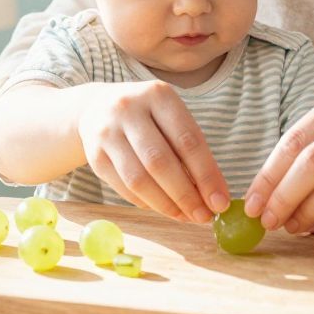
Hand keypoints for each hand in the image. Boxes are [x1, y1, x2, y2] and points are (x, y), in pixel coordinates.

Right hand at [77, 81, 230, 222]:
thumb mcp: (170, 117)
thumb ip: (191, 150)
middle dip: (186, 195)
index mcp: (158, 95)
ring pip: (139, 179)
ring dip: (166, 205)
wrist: (96, 107)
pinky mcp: (94, 155)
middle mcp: (129, 109)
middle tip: (204, 217)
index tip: (220, 202)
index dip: (206, 175)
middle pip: (161, 162)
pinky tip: (163, 208)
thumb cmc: (147, 116)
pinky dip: (147, 203)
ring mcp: (107, 132)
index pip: (187, 141)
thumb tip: (215, 195)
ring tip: (185, 217)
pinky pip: (123, 188)